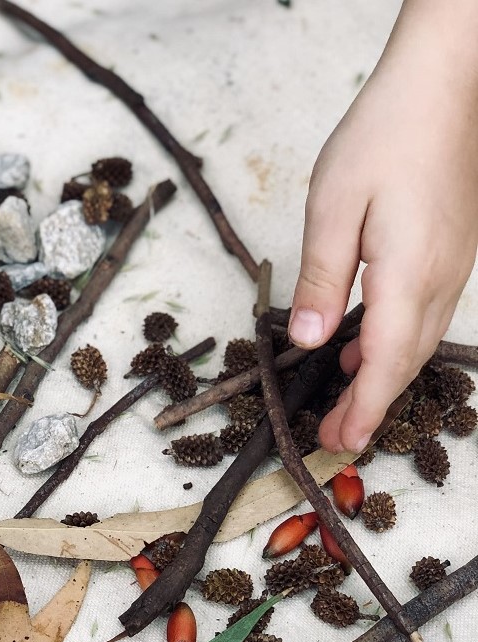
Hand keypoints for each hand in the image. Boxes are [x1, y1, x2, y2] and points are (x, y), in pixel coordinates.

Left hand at [288, 0, 477, 451]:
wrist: (444, 83)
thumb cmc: (386, 134)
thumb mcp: (333, 206)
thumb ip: (320, 280)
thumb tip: (307, 340)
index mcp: (409, 273)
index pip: (386, 361)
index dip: (363, 407)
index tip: (340, 442)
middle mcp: (439, 277)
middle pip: (405, 361)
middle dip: (369, 405)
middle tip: (335, 438)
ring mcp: (451, 264)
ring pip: (416, 340)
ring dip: (380, 377)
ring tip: (345, 404)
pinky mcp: (449, 250)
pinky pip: (421, 313)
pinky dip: (392, 342)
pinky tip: (364, 346)